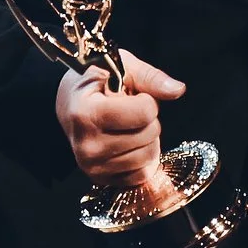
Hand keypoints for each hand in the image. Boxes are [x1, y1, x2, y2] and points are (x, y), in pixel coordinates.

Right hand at [55, 50, 184, 184]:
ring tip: (127, 126)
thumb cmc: (95, 82)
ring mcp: (92, 166)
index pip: (145, 112)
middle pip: (150, 134)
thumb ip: (150, 77)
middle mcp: (87, 145)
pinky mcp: (100, 179)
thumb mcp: (120, 67)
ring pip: (149, 156)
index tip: (129, 95)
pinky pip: (141, 175)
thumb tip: (178, 90)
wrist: (69, 104)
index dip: (146, 99)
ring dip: (147, 139)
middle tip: (128, 111)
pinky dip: (141, 159)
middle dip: (148, 119)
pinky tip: (127, 144)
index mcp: (86, 113)